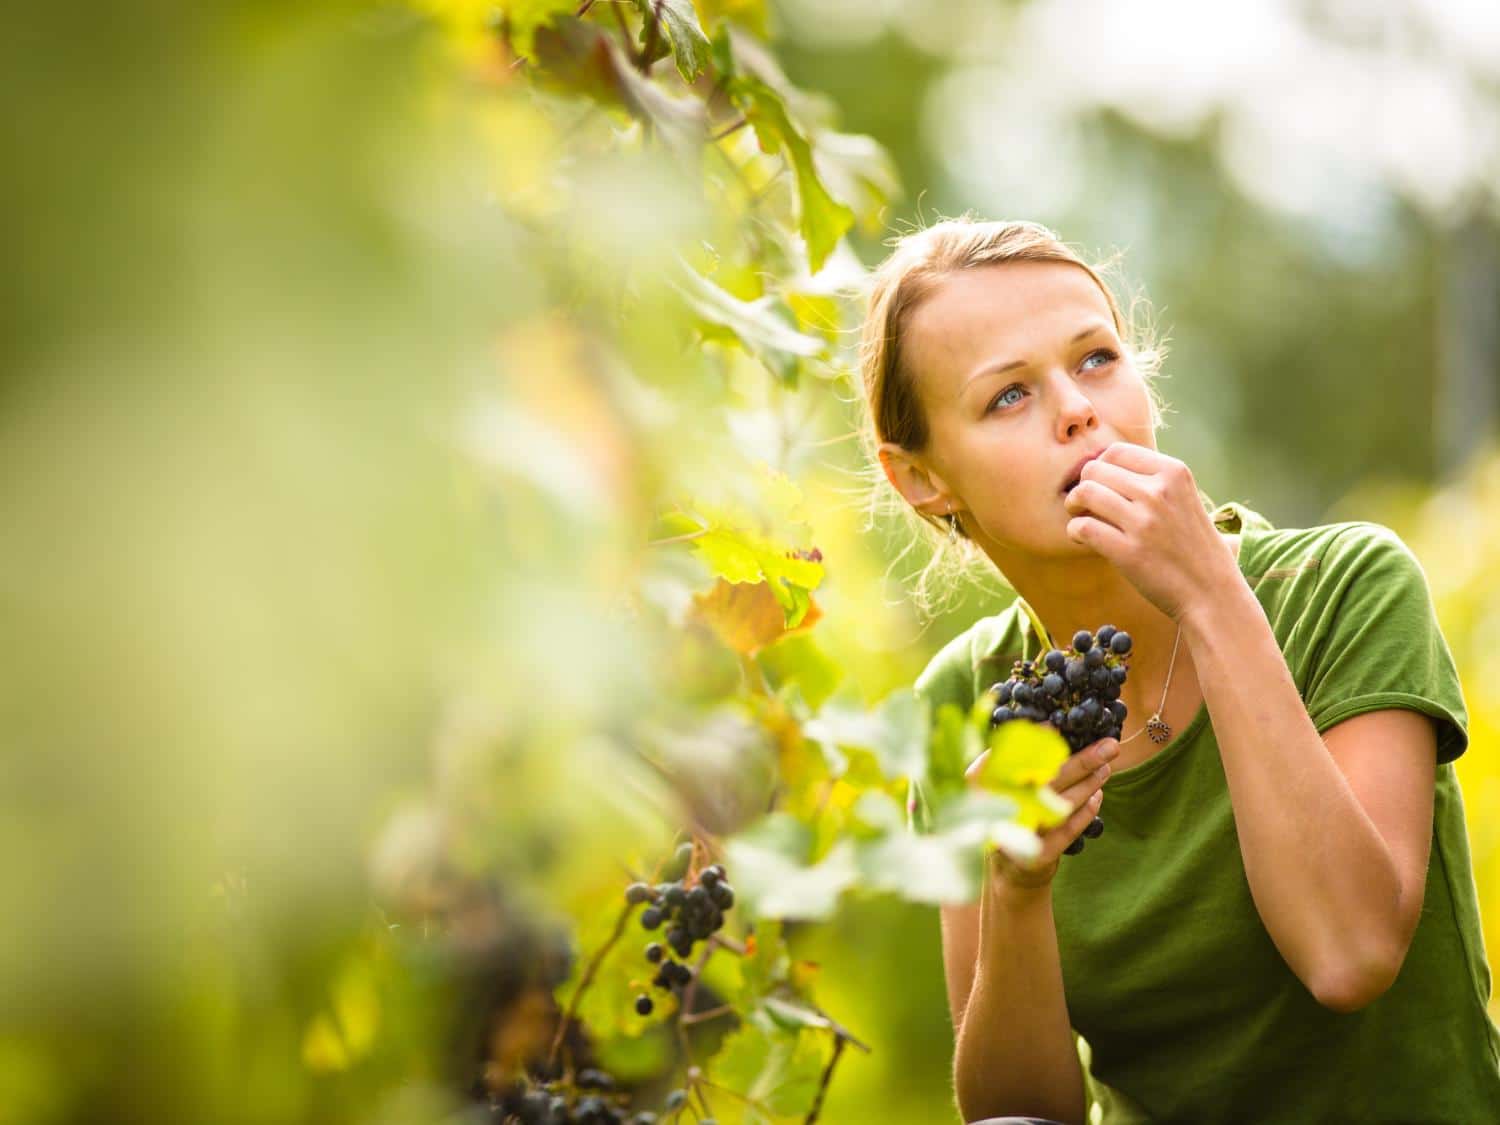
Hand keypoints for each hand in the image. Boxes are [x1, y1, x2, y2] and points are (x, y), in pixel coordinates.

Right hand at [965, 737, 1116, 892]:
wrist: (1010, 870)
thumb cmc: (1007, 815)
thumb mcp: (998, 786)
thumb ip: (1014, 762)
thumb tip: (1050, 729)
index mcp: (978, 788)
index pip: (1007, 758)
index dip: (1030, 742)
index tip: (1054, 726)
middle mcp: (996, 810)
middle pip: (1046, 779)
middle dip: (1082, 760)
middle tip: (1109, 745)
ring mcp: (1019, 834)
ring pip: (1062, 802)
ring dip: (1088, 782)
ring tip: (1107, 765)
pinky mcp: (1040, 855)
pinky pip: (1068, 829)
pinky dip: (1085, 811)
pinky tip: (1098, 795)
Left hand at [1062, 441, 1241, 622]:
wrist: (1212, 592)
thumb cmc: (1193, 548)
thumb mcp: (1185, 500)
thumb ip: (1152, 482)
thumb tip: (1103, 466)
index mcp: (1174, 473)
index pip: (1117, 451)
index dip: (1100, 467)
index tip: (1100, 485)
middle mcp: (1159, 492)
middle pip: (1095, 470)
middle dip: (1083, 485)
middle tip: (1084, 504)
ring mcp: (1144, 522)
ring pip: (1085, 493)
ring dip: (1074, 506)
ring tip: (1080, 518)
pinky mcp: (1128, 551)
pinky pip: (1082, 527)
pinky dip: (1074, 531)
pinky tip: (1082, 538)